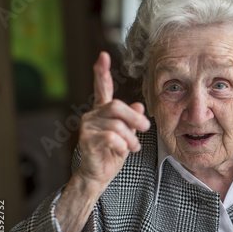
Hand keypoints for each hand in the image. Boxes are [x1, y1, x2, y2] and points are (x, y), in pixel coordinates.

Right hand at [55, 52, 149, 231]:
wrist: (99, 175)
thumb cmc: (113, 153)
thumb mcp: (128, 135)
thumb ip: (132, 120)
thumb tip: (138, 105)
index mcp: (102, 112)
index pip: (101, 88)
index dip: (101, 72)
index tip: (103, 55)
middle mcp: (93, 115)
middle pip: (117, 106)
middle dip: (135, 118)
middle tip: (145, 129)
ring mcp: (88, 127)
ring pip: (117, 125)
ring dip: (131, 138)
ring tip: (134, 147)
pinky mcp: (87, 140)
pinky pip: (112, 137)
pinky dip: (123, 145)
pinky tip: (123, 151)